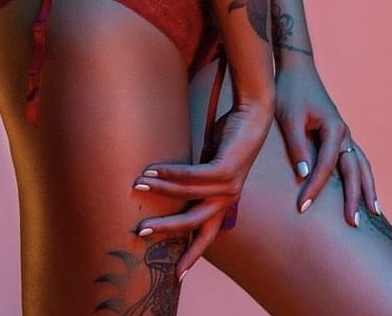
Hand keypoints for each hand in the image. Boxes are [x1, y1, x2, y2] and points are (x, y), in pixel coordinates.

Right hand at [131, 99, 272, 278]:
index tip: (178, 275)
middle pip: (194, 222)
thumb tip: (169, 183)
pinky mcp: (227, 169)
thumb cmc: (229, 138)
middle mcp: (228, 198)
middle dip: (166, 228)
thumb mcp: (210, 163)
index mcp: (224, 201)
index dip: (192, 254)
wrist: (253, 115)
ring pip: (188, 195)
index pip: (206, 233)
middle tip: (140, 231)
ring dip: (161, 189)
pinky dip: (172, 173)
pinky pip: (193, 175)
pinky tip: (155, 170)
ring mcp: (229, 185)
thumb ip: (196, 178)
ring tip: (138, 184)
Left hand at [275, 58, 379, 226]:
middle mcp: (344, 133)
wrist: (297, 69)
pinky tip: (364, 188)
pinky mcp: (340, 135)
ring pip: (362, 165)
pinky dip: (362, 176)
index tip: (303, 207)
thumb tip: (304, 176)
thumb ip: (297, 146)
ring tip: (374, 212)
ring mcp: (345, 134)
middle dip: (355, 197)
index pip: (326, 166)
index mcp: (334, 128)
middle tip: (354, 224)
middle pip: (354, 170)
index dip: (315, 188)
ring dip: (367, 188)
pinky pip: (356, 159)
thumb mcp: (289, 118)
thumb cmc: (291, 92)